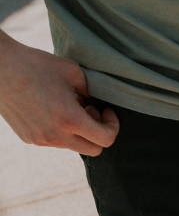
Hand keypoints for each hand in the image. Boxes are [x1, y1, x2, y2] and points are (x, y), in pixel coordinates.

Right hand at [0, 33, 117, 156]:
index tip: (105, 110)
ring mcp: (40, 140)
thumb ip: (92, 93)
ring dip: (79, 131)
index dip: (113, 126)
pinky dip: (61, 130)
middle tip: (90, 110)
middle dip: (98, 132)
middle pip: (93, 150)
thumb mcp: (75, 73)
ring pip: (73, 145)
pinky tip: (52, 109)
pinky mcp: (28, 138)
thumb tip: (97, 105)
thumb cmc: (37, 65)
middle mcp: (55, 136)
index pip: (106, 140)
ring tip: (69, 106)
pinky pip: (55, 141)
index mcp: (70, 120)